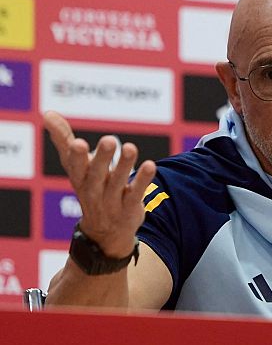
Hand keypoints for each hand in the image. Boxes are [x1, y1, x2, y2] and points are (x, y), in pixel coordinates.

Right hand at [43, 111, 156, 258]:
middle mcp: (93, 189)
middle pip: (97, 174)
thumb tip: (47, 113)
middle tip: (109, 140)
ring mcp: (112, 200)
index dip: (77, 157)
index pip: (75, 166)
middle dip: (102, 158)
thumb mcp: (74, 166)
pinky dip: (142, 181)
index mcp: (78, 177)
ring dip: (125, 165)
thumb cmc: (89, 186)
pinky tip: (151, 166)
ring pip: (117, 182)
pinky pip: (136, 193)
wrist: (105, 231)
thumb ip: (63, 139)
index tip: (78, 143)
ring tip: (130, 147)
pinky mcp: (130, 207)